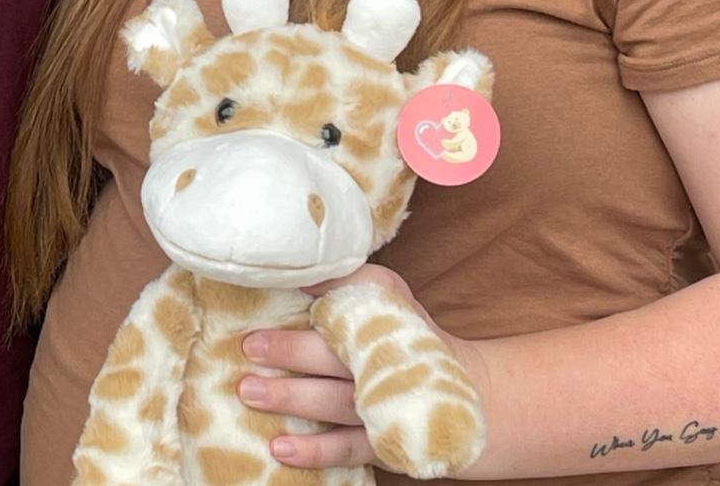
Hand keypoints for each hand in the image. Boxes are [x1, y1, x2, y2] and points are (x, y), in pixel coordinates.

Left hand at [238, 264, 484, 471]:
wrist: (470, 394)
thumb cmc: (412, 335)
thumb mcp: (391, 294)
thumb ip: (350, 279)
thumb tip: (304, 270)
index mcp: (380, 320)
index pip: (346, 308)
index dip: (314, 303)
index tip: (274, 300)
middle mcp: (380, 363)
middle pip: (333, 354)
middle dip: (290, 350)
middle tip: (249, 346)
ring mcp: (381, 406)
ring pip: (332, 401)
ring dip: (291, 398)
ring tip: (249, 393)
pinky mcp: (384, 443)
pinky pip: (346, 448)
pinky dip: (315, 450)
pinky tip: (280, 448)